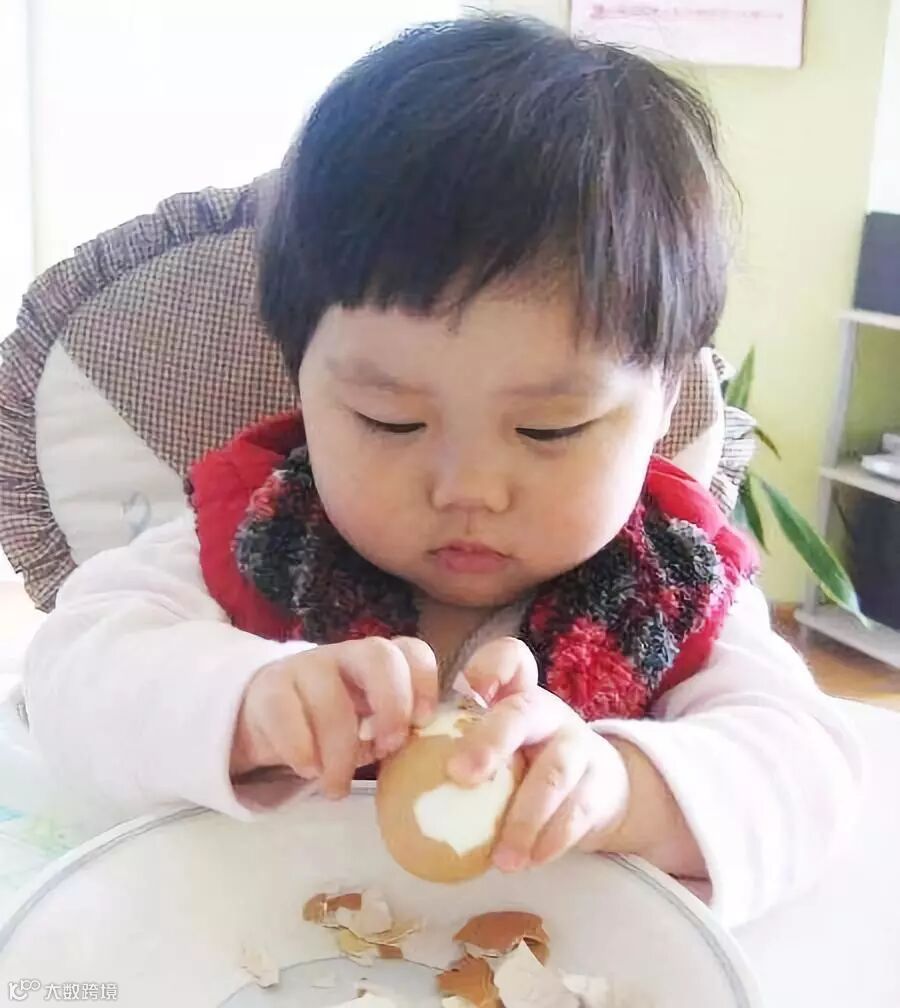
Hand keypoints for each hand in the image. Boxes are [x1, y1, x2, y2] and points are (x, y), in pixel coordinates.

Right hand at [231, 637, 437, 798]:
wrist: (267, 720)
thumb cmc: (335, 727)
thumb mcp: (370, 729)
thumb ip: (397, 735)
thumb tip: (431, 766)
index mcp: (380, 663)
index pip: (412, 651)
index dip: (424, 682)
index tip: (423, 723)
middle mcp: (347, 656)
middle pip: (378, 655)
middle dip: (391, 703)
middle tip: (388, 748)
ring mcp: (306, 667)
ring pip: (330, 696)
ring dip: (339, 751)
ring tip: (337, 786)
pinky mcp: (269, 689)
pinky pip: (286, 712)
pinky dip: (301, 748)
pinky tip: (308, 770)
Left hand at [448, 637, 629, 870]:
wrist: (597, 789)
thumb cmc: (522, 766)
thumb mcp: (494, 745)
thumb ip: (447, 746)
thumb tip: (383, 759)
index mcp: (514, 696)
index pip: (509, 659)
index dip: (489, 668)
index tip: (467, 691)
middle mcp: (547, 713)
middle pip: (522, 712)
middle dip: (490, 741)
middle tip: (460, 776)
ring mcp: (577, 747)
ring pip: (554, 772)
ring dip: (524, 817)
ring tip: (502, 859)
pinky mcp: (599, 787)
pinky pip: (576, 813)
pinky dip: (550, 841)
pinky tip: (528, 862)